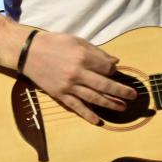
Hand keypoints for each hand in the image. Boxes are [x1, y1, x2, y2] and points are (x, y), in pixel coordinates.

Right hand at [22, 31, 137, 124]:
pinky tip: (98, 121)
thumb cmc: (55, 43)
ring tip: (123, 107)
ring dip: (110, 104)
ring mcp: (68, 86)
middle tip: (133, 95)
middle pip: (105, 85)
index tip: (117, 71)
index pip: (107, 68)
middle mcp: (77, 73)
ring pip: (94, 98)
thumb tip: (115, 61)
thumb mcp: (77, 41)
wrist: (28, 53)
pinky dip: (88, 115)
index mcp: (83, 57)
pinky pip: (76, 107)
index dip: (114, 70)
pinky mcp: (60, 95)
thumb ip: (97, 52)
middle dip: (121, 91)